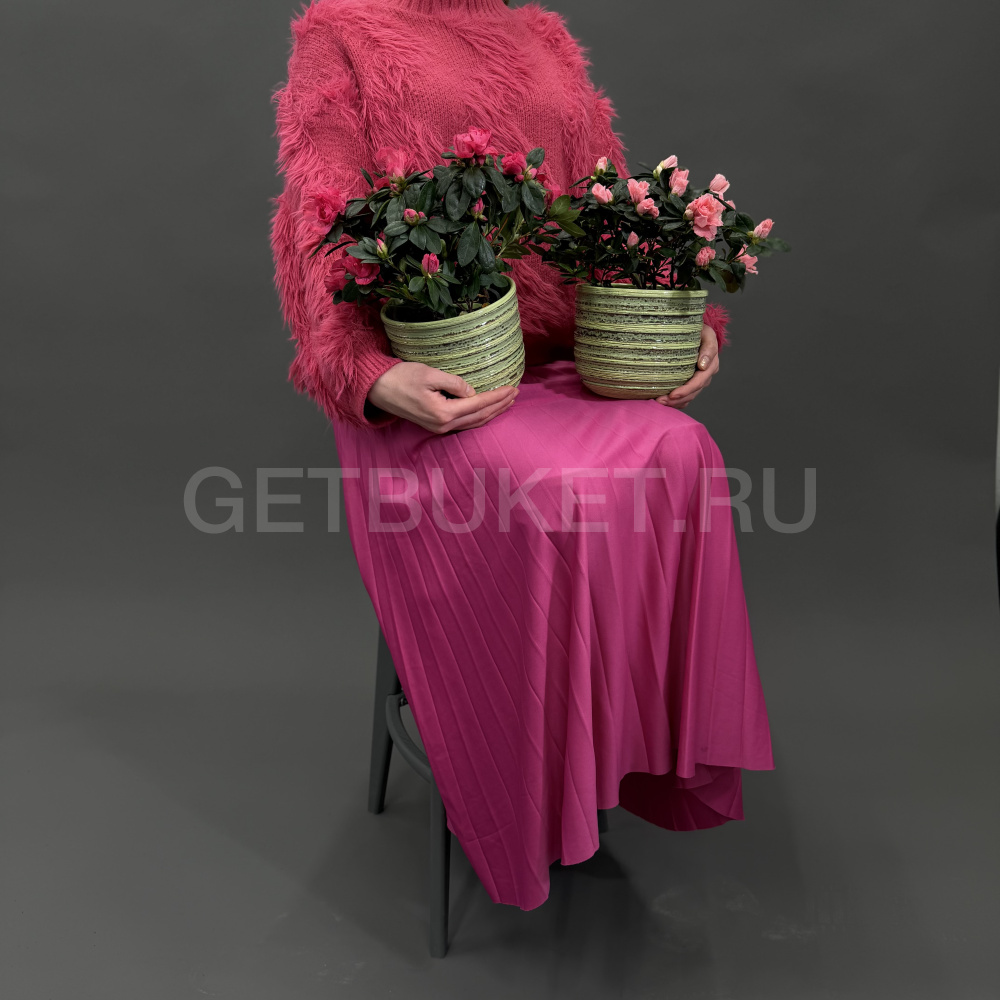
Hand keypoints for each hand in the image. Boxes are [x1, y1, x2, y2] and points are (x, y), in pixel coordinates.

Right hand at [367, 361, 518, 433]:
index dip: (498, 396)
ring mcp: (438, 428)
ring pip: (473, 423)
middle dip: (499, 406)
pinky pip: (464, 423)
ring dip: (492, 412)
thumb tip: (472, 391)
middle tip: (515, 394)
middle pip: (480, 417)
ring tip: (506, 401)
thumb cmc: (401, 378)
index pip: (479, 405)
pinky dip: (479, 416)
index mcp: (443, 413)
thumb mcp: (430, 374)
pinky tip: (486, 409)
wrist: (377, 389)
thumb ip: (454, 383)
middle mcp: (443, 425)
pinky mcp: (434, 425)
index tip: (512, 388)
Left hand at [656, 323, 719, 408]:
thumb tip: (702, 366)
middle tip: (660, 401)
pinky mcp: (691, 382)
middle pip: (693, 393)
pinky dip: (676, 402)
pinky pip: (685, 397)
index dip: (686, 390)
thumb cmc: (700, 330)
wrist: (697, 331)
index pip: (699, 382)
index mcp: (711, 364)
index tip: (672, 395)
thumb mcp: (706, 333)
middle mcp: (706, 375)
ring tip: (659, 402)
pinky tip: (664, 402)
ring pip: (689, 397)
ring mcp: (699, 380)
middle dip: (677, 400)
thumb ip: (708, 348)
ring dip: (674, 403)